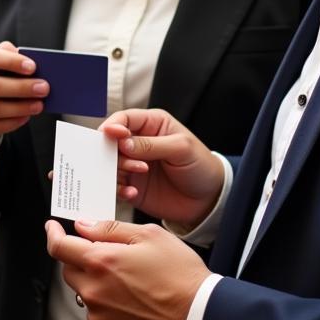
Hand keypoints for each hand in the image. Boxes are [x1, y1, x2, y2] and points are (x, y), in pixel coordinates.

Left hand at [45, 218, 208, 319]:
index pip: (59, 247)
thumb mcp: (150, 236)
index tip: (52, 228)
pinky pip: (99, 318)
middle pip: (70, 271)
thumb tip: (83, 226)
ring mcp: (99, 318)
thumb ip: (110, 229)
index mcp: (100, 262)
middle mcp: (93, 292)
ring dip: (97, 286)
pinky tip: (134, 305)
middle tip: (109, 257)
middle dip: (82, 260)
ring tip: (132, 285)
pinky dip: (109, 309)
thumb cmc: (180, 275)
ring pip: (85, 295)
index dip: (52, 234)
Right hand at [99, 108, 222, 227]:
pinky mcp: (132, 186)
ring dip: (117, 170)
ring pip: (110, 164)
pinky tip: (132, 193)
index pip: (123, 119)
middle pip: (110, 141)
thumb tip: (122, 142)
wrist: (209, 200)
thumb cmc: (200, 165)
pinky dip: (119, 189)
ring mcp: (133, 165)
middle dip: (112, 150)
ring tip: (138, 174)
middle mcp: (138, 143)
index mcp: (151, 124)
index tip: (111, 134)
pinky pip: (115, 186)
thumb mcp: (181, 148)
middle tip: (124, 160)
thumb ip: (151, 144)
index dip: (113, 125)